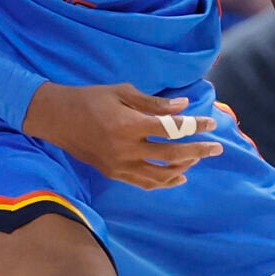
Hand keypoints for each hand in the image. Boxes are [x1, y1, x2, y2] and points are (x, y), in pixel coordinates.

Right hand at [22, 83, 220, 189]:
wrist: (57, 118)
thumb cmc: (91, 99)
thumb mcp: (122, 92)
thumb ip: (153, 103)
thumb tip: (183, 106)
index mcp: (129, 124)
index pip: (171, 128)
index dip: (195, 126)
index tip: (211, 123)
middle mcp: (126, 148)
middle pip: (172, 154)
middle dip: (199, 151)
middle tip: (217, 149)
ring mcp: (120, 165)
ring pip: (161, 174)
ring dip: (184, 168)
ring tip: (197, 159)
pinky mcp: (114, 173)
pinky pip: (145, 183)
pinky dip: (164, 181)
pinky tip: (178, 176)